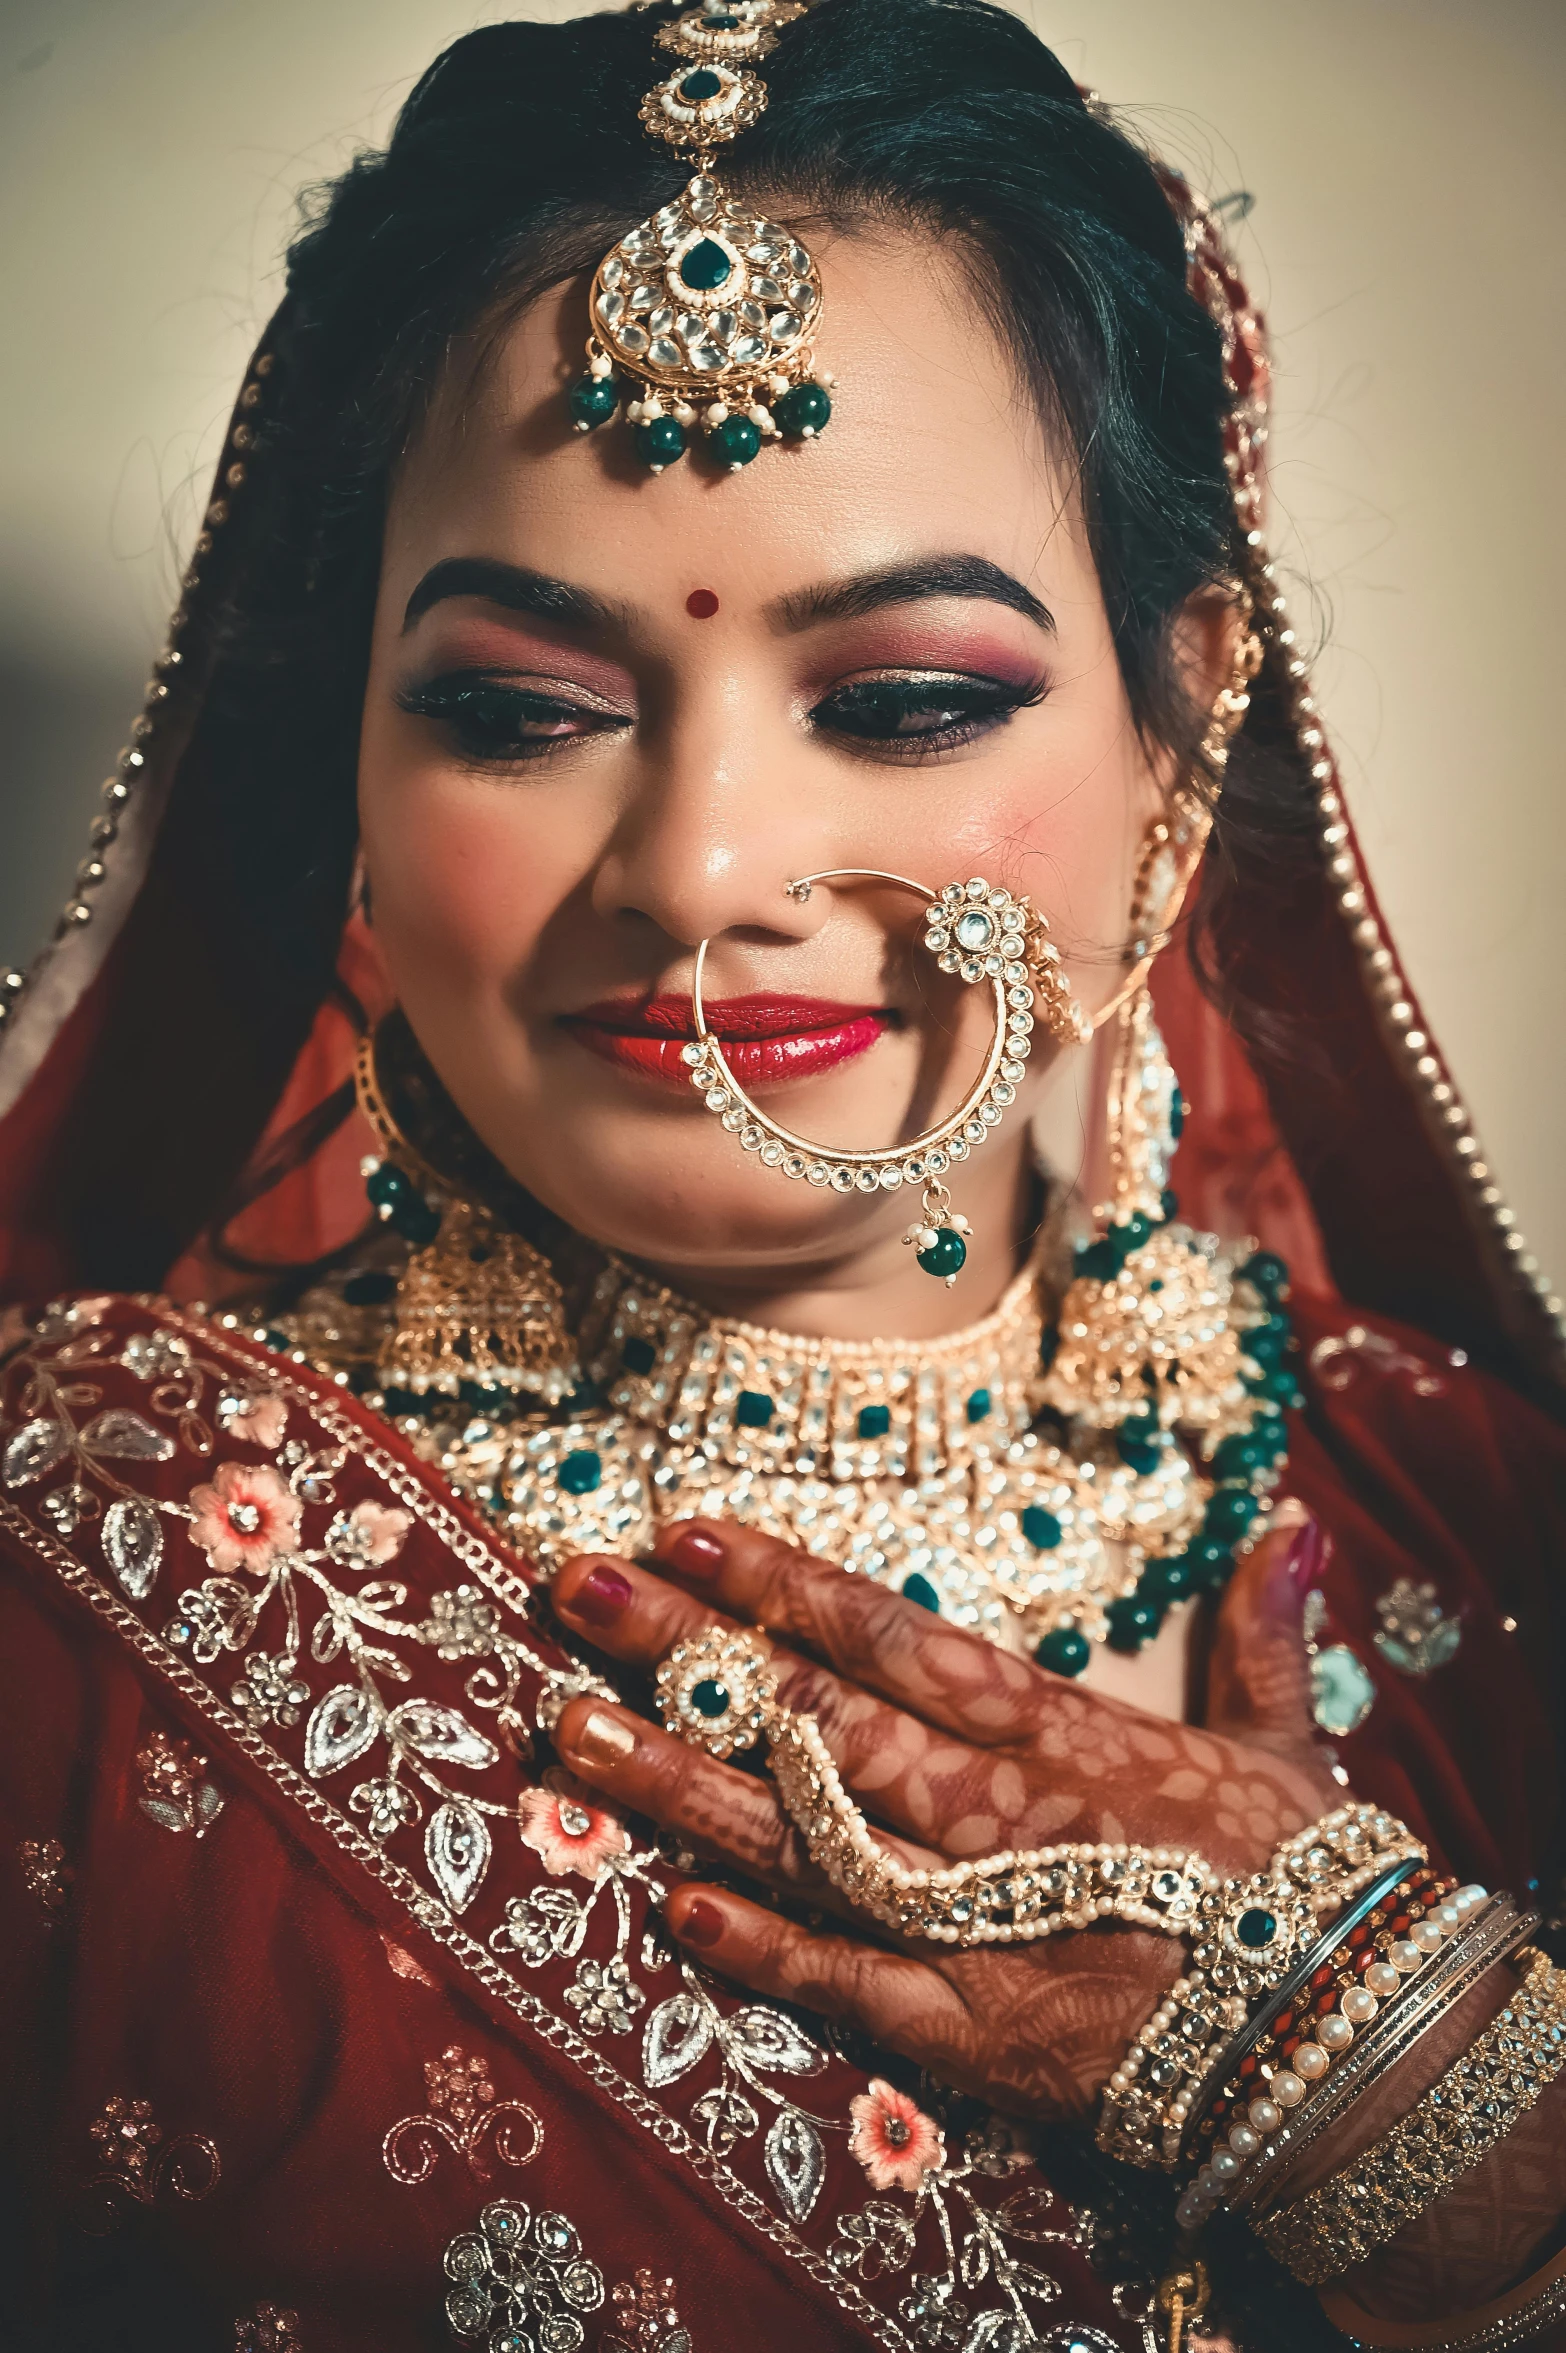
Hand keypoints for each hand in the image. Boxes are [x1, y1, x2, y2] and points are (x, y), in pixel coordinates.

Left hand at [552, 1514, 1335, 2123]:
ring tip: (572, 1726)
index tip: (690, 1528)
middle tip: (579, 1587)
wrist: (1350, 2042)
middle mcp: (998, 1814)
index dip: (789, 1584)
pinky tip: (674, 1905)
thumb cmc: (1303, 1880)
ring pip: (805, 1841)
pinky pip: (853, 1985)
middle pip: (818, 1720)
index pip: (897, 1640)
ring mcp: (976, 1922)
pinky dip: (768, 1948)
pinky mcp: (975, 2030)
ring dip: (683, 1784)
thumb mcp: (1285, 1740)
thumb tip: (1290, 1520)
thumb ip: (1260, 1629)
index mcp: (1059, 1733)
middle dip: (694, 1654)